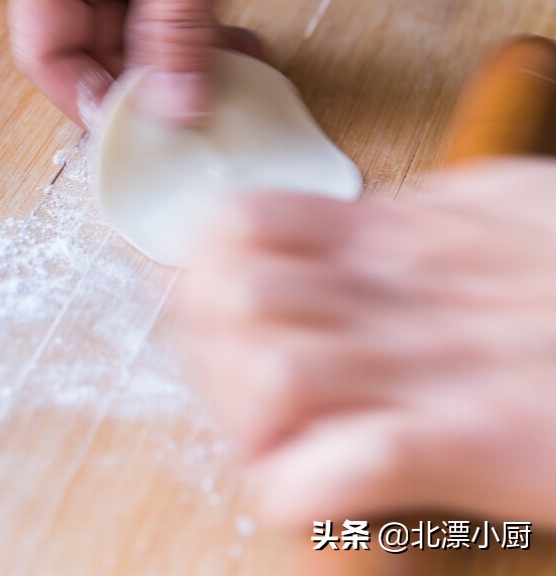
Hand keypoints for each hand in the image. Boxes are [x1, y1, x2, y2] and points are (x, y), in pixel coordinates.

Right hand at [10, 0, 332, 127]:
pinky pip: (171, 6)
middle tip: (193, 119)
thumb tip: (173, 110)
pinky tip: (242, 52)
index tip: (131, 133)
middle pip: (88, 43)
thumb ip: (176, 25)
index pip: (42, 42)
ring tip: (231, 88)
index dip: (79, 93)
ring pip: (134, 30)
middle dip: (138, 85)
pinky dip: (202, 34)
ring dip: (178, 64)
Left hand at [178, 159, 555, 526]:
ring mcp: (433, 367)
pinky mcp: (476, 443)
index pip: (231, 228)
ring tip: (287, 450)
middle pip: (225, 299)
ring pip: (262, 374)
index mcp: (399, 233)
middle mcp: (398, 290)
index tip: (222, 327)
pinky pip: (334, 468)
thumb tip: (355, 227)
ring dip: (250, 424)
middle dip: (210, 359)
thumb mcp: (510, 210)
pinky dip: (302, 494)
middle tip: (246, 403)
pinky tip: (326, 500)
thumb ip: (422, 219)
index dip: (199, 282)